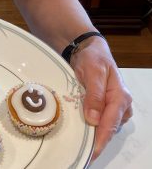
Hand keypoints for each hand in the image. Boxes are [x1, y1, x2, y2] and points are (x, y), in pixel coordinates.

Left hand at [70, 36, 132, 159]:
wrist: (90, 50)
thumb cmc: (93, 58)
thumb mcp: (93, 73)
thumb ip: (94, 95)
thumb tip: (93, 119)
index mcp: (121, 97)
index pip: (111, 122)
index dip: (101, 138)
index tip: (93, 152)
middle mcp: (121, 105)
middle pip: (110, 128)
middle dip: (98, 140)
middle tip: (83, 152)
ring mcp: (115, 107)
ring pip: (106, 126)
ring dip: (95, 134)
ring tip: (81, 144)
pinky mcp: (107, 106)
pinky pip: (102, 120)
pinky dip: (93, 127)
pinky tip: (83, 131)